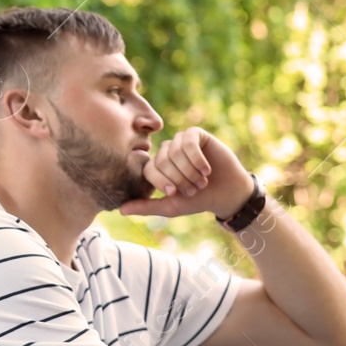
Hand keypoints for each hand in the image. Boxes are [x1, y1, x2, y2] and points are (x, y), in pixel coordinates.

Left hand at [118, 127, 253, 219]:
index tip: (175, 193)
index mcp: (157, 167)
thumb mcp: (170, 206)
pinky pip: (189, 142)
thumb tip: (120, 210)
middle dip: (179, 178)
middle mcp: (166, 152)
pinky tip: (206, 169)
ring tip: (202, 180)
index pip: (149, 170)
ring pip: (175, 152)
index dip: (162, 182)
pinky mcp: (195, 135)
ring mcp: (180, 142)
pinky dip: (197, 158)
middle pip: (162, 161)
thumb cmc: (197, 200)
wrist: (226, 192)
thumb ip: (146, 207)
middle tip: (193, 189)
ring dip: (190, 170)